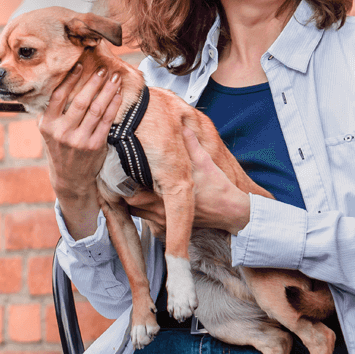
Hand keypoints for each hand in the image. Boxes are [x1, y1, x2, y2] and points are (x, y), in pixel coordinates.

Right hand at [38, 64, 122, 237]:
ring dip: (107, 91)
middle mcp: (62, 132)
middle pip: (80, 100)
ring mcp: (79, 140)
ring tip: (114, 78)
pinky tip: (118, 95)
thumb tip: (62, 81)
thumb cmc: (60, 148)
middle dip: (94, 82)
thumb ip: (52, 111)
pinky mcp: (95, 146)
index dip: (70, 79)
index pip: (58, 96)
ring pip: (96, 109)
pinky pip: (107, 121)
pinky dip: (114, 105)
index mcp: (47, 125)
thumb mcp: (49, 131)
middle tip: (103, 69)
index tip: (80, 65)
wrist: (70, 178)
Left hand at [125, 124, 251, 234]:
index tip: (123, 167)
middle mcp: (161, 212)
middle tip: (125, 175)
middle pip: (128, 202)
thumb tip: (183, 126)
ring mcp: (162, 221)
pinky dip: (143, 210)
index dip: (123, 179)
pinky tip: (148, 199)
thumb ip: (191, 144)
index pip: (130, 190)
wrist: (231, 212)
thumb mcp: (205, 162)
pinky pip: (146, 220)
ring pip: (136, 212)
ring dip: (134, 200)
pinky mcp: (167, 226)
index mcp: (165, 196)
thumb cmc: (219, 190)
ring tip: (135, 186)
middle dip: (125, 189)